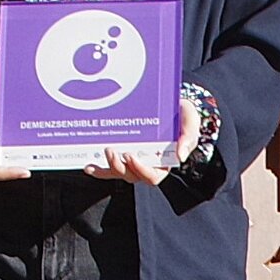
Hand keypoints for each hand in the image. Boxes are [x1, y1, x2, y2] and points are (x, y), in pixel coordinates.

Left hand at [87, 93, 203, 184]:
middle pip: (132, 176)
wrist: (171, 103)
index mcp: (164, 163)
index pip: (152, 176)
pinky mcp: (123, 153)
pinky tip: (89, 167)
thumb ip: (188, 137)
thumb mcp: (190, 123)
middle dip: (120, 167)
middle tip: (113, 151)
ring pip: (119, 173)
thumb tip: (181, 155)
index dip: (140, 170)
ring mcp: (133, 160)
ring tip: (104, 151)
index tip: (131, 156)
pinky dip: (100, 170)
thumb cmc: (182, 115)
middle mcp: (147, 164)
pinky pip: (110, 168)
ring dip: (108, 167)